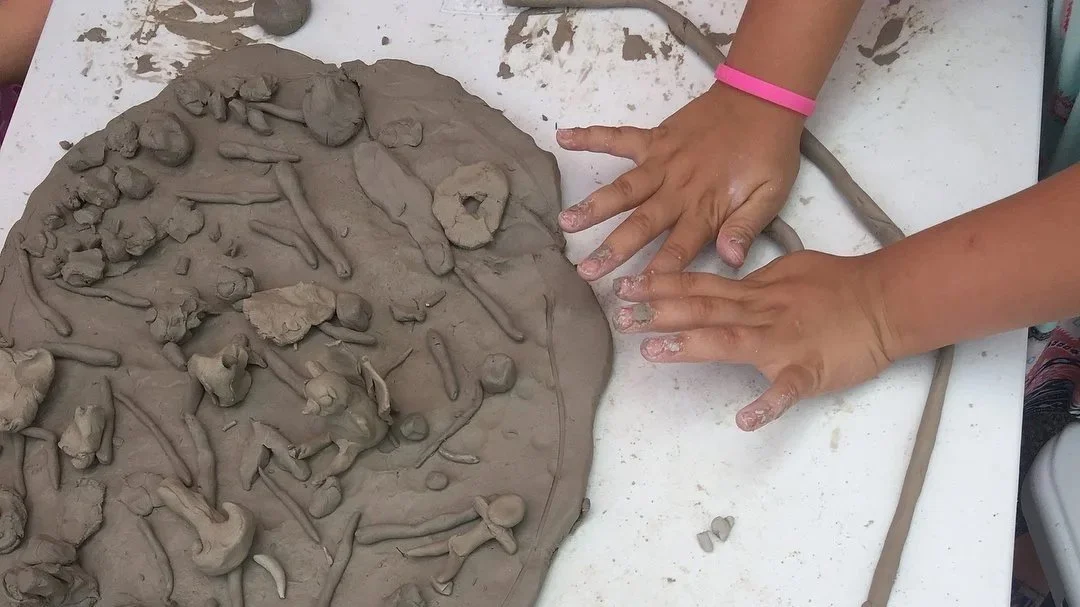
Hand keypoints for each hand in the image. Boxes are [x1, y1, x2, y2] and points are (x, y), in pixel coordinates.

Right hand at [556, 83, 802, 280]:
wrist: (764, 98)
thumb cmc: (769, 153)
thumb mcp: (771, 195)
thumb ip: (746, 227)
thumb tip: (730, 260)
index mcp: (706, 207)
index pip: (679, 247)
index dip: (658, 272)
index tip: (636, 295)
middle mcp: (678, 188)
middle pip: (642, 223)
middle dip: (613, 249)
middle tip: (586, 271)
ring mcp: (662, 161)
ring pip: (623, 188)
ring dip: (593, 206)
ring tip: (566, 223)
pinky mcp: (655, 138)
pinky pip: (618, 137)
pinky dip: (590, 136)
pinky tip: (562, 138)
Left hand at [611, 251, 893, 430]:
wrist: (885, 301)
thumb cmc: (838, 285)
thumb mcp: (787, 271)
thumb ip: (752, 281)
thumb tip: (726, 279)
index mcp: (754, 293)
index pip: (700, 286)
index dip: (661, 286)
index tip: (626, 287)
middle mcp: (760, 314)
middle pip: (703, 310)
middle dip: (659, 313)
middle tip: (620, 316)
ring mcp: (783, 342)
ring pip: (731, 341)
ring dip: (691, 346)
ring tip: (654, 353)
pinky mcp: (809, 370)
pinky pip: (788, 390)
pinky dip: (768, 405)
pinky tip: (745, 420)